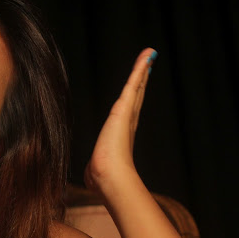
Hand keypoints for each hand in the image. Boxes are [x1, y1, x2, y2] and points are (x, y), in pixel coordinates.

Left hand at [84, 48, 157, 193]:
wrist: (108, 175)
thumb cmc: (102, 177)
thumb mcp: (97, 170)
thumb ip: (95, 170)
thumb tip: (90, 181)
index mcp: (121, 135)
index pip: (129, 112)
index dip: (135, 99)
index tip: (138, 89)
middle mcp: (128, 123)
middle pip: (136, 96)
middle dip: (141, 80)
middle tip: (148, 65)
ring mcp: (128, 115)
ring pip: (136, 87)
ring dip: (142, 70)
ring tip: (148, 55)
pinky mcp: (124, 108)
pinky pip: (133, 84)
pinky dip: (140, 69)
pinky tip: (146, 57)